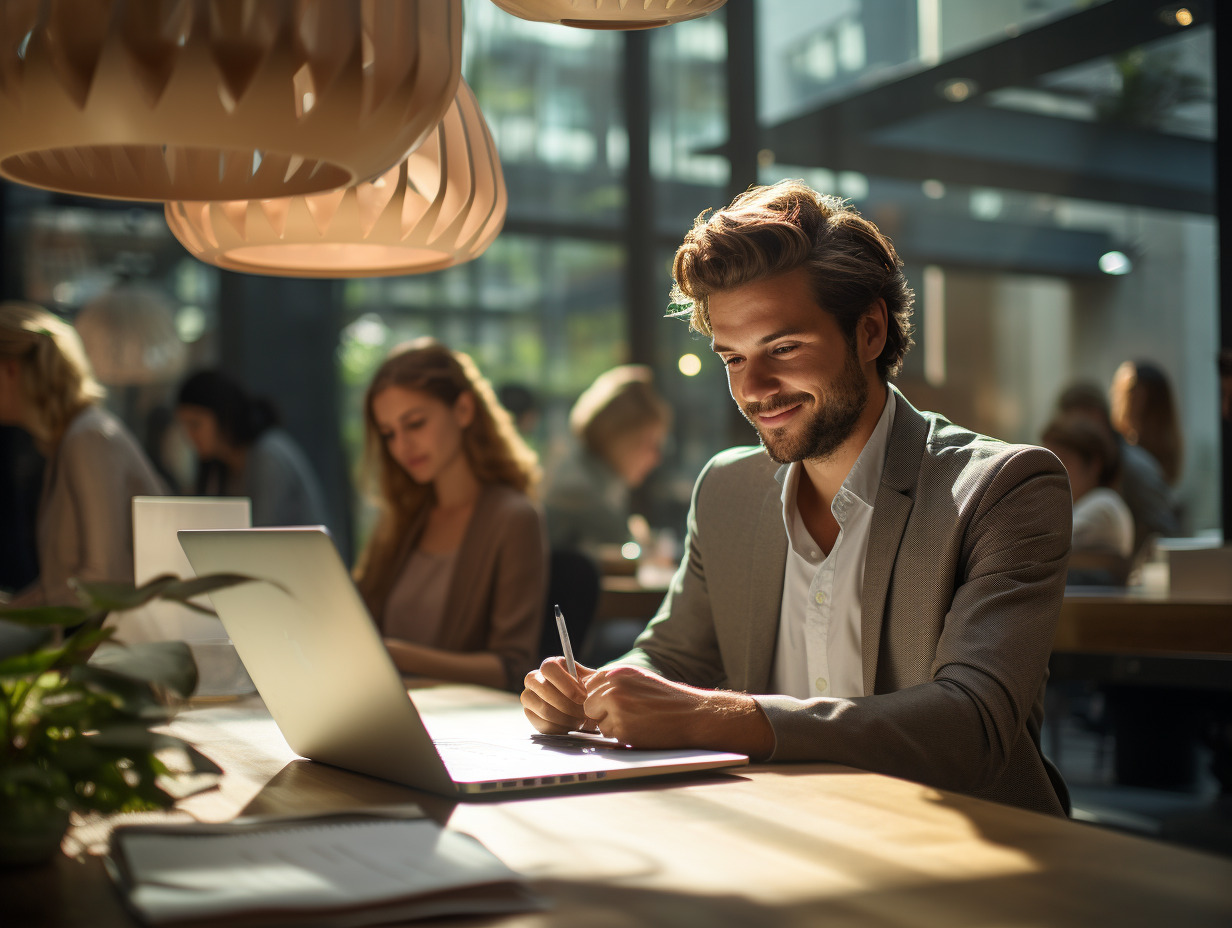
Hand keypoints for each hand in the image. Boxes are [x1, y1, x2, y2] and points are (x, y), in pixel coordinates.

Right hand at [521, 657, 599, 734]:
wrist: (581, 710)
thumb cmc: (586, 693)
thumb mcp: (591, 682)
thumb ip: (590, 679)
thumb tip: (593, 680)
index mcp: (550, 665)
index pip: (550, 667)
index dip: (566, 684)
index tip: (582, 698)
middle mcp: (535, 678)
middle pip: (543, 688)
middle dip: (567, 705)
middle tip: (582, 714)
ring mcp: (529, 696)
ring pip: (544, 709)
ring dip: (566, 718)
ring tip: (580, 721)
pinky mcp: (529, 714)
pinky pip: (543, 724)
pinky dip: (561, 728)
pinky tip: (571, 726)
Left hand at [583, 665, 774, 757]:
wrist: (693, 714)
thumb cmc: (667, 698)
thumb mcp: (638, 680)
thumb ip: (613, 682)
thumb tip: (582, 683)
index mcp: (618, 672)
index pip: (589, 685)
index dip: (600, 697)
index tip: (616, 702)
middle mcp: (614, 686)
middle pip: (588, 704)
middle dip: (602, 712)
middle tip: (627, 713)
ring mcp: (616, 707)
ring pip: (597, 721)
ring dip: (612, 724)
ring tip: (636, 719)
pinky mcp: (622, 728)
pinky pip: (609, 735)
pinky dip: (621, 735)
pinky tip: (640, 728)